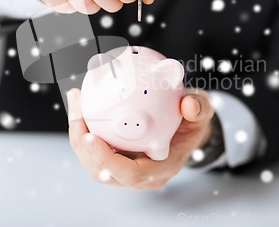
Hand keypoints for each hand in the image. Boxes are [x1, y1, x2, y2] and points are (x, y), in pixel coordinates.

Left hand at [66, 88, 214, 188]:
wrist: (188, 128)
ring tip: (75, 103)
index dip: (106, 160)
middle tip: (77, 112)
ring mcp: (127, 168)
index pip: (129, 173)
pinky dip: (85, 129)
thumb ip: (199, 107)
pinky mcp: (118, 158)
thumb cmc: (193, 122)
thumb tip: (188, 105)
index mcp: (161, 168)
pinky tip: (81, 104)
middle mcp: (142, 175)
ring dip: (78, 135)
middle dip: (82, 144)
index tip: (89, 136)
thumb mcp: (203, 110)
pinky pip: (95, 148)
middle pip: (102, 171)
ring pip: (93, 162)